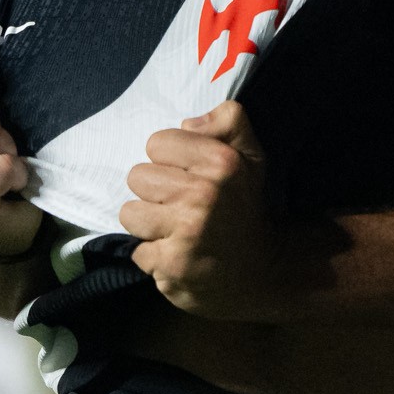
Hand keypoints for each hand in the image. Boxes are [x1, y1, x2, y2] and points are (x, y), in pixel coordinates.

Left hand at [122, 102, 293, 319]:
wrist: (263, 272)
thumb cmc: (245, 209)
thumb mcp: (250, 158)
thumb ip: (229, 122)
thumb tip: (188, 123)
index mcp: (223, 162)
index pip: (156, 143)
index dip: (169, 160)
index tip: (188, 178)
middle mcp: (205, 194)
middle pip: (137, 176)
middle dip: (155, 193)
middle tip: (183, 209)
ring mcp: (188, 230)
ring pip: (130, 213)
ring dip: (149, 226)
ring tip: (176, 232)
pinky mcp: (172, 264)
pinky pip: (137, 251)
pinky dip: (154, 258)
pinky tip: (179, 256)